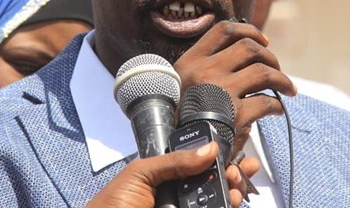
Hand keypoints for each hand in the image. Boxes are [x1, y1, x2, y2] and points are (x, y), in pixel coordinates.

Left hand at [87, 141, 259, 207]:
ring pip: (217, 201)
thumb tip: (207, 148)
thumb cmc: (110, 206)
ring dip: (232, 194)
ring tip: (236, 190)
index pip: (198, 163)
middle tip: (238, 173)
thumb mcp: (141, 174)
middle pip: (213, 182)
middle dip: (231, 175)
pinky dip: (225, 207)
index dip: (218, 158)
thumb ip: (174, 160)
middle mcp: (177, 194)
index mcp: (166, 175)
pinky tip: (231, 203)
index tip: (234, 153)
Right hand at [173, 20, 296, 151]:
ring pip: (263, 72)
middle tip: (276, 69)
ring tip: (287, 88)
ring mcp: (220, 91)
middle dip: (269, 56)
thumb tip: (243, 51)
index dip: (249, 31)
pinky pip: (266, 102)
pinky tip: (277, 111)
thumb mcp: (184, 84)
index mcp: (191, 61)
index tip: (264, 40)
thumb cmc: (183, 117)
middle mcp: (204, 71)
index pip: (224, 30)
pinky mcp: (235, 114)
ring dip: (281, 79)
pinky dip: (277, 106)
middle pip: (248, 47)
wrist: (178, 149)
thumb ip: (206, 67)